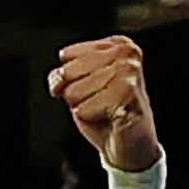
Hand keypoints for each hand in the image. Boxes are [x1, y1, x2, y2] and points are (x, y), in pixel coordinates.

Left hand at [47, 35, 161, 174]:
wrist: (131, 144)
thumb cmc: (106, 113)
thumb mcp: (78, 88)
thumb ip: (60, 76)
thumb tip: (57, 82)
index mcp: (117, 44)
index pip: (66, 57)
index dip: (70, 79)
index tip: (90, 90)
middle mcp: (126, 51)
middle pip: (69, 73)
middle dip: (77, 94)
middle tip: (100, 102)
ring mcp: (129, 70)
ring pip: (74, 91)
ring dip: (86, 107)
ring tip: (105, 110)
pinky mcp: (128, 91)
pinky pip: (84, 108)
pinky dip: (91, 118)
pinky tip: (111, 118)